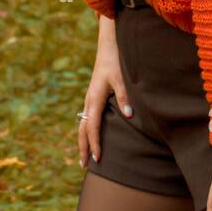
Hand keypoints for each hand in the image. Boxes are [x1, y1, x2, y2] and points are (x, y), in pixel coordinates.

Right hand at [78, 15, 132, 167]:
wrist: (109, 45)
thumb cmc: (115, 61)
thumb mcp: (121, 78)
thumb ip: (125, 97)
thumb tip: (129, 116)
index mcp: (94, 99)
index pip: (91, 127)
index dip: (94, 144)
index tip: (98, 159)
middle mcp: (89, 101)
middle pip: (82, 129)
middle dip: (83, 147)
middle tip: (84, 165)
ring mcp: (90, 98)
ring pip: (82, 124)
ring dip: (83, 140)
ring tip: (85, 155)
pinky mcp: (93, 96)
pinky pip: (87, 117)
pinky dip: (86, 130)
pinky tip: (91, 135)